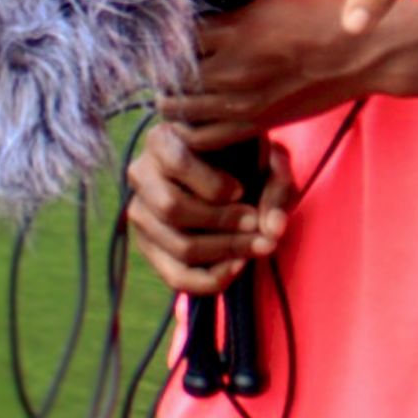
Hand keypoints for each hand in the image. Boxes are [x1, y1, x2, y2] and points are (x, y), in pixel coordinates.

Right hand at [123, 122, 292, 297]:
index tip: (241, 190)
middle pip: (172, 209)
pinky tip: (239, 265)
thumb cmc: (247, 158)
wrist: (234, 173)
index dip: (212, 184)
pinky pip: (176, 276)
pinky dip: (212, 278)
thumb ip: (277, 185)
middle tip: (257, 224)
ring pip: (178, 247)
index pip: (176, 163)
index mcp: (162, 139)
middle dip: (223, 223)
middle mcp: (141, 174)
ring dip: (226, 251)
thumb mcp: (268, 158)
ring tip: (259, 245)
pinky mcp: (149, 247)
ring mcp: (140, 213)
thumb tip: (273, 229)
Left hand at [162, 0, 398, 151]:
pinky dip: (189, 132)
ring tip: (170, 93)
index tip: (166, 32)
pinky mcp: (257, 123)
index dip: (168, 33)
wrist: (364, 54)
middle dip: (164, 68)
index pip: (178, 34)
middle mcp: (233, 67)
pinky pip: (206, 138)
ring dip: (171, 100)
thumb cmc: (328, 15)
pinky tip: (190, 120)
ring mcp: (243, 100)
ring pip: (181, 109)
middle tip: (161, 65)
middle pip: (173, 74)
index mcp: (237, 28)